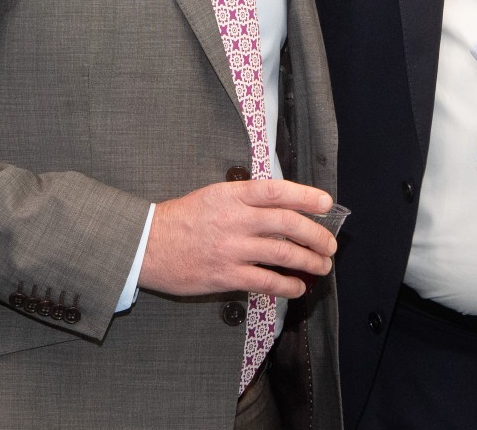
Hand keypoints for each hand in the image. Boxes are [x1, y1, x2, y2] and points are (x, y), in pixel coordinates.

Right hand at [139, 179, 336, 298]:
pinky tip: (297, 287)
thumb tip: (282, 206)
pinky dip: (287, 285)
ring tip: (322, 265)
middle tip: (330, 243)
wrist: (146, 245)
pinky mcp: (224, 275)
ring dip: (309, 260)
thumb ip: (245, 199)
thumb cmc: (180, 219)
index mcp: (232, 195)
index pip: (277, 191)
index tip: (326, 203)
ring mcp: (231, 248)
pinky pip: (265, 281)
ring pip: (282, 253)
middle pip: (288, 223)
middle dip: (316, 234)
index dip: (306, 196)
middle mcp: (235, 219)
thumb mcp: (213, 196)